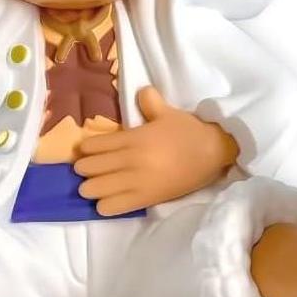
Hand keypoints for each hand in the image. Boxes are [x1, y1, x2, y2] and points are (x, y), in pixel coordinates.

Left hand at [73, 87, 238, 215]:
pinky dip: (105, 206)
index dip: (85, 149)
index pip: (96, 145)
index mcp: (133, 138)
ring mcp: (137, 181)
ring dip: (90, 188)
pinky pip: (115, 207)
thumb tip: (141, 90)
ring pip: (98, 188)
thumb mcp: (168, 113)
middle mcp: (131, 160)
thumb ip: (150, 102)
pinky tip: (104, 203)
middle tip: (83, 169)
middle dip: (83, 169)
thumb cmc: (189, 131)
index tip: (83, 151)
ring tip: (90, 187)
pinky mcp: (146, 199)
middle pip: (91, 168)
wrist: (213, 153)